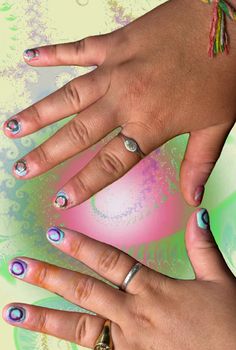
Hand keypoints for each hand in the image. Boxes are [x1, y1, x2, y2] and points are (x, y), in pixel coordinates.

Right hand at [3, 0, 235, 207]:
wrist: (231, 21)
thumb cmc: (227, 74)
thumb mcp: (217, 127)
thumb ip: (198, 165)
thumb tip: (193, 200)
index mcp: (149, 126)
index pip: (108, 165)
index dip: (82, 185)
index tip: (61, 200)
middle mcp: (125, 101)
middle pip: (77, 133)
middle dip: (46, 154)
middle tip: (21, 169)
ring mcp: (117, 69)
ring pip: (68, 95)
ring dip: (37, 113)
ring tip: (11, 127)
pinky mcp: (116, 43)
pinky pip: (78, 49)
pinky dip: (53, 54)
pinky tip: (30, 57)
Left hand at [3, 208, 235, 349]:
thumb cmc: (232, 327)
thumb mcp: (220, 280)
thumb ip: (202, 247)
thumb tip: (198, 213)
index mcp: (154, 289)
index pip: (110, 260)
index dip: (80, 245)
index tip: (53, 233)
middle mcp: (135, 314)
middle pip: (84, 290)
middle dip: (48, 277)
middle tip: (16, 267)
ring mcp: (130, 345)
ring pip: (80, 329)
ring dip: (44, 321)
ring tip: (12, 312)